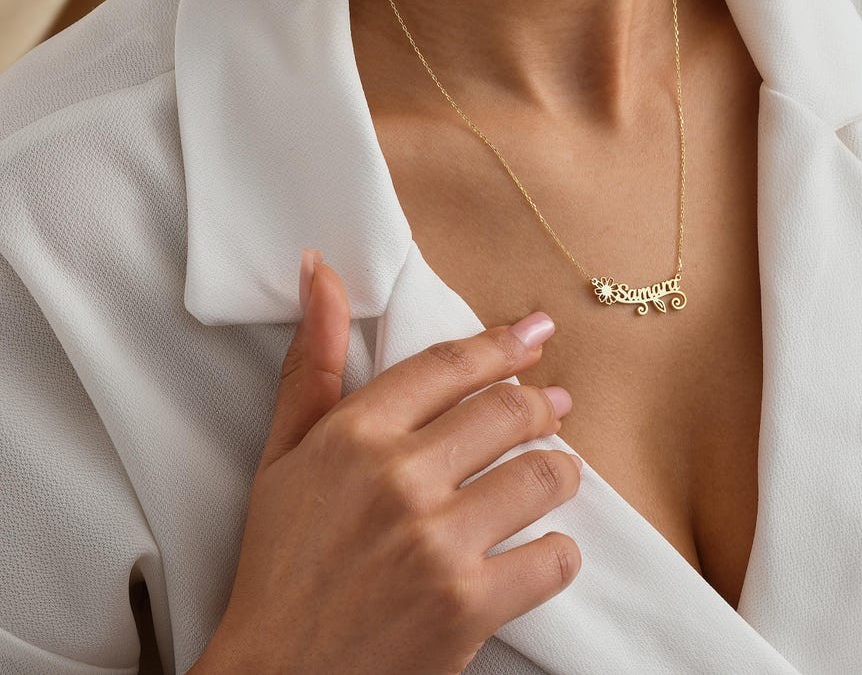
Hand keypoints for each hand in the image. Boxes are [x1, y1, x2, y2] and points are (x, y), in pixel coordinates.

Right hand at [199, 249, 582, 674]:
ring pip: (543, 475)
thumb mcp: (284, 455)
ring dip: (561, 470)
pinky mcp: (468, 606)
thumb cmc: (283, 564)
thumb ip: (314, 362)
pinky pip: (552, 558)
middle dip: (542, 404)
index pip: (449, 365)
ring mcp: (437, 543)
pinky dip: (560, 552)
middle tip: (555, 408)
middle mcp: (400, 479)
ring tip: (558, 472)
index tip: (535, 334)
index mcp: (354, 435)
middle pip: (508, 410)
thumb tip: (322, 272)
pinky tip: (544, 548)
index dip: (502, 343)